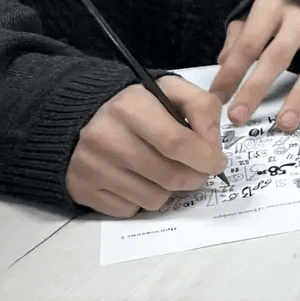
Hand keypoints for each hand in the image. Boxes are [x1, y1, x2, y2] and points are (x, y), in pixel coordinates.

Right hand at [66, 76, 226, 217]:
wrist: (82, 118)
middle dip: (195, 177)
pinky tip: (139, 179)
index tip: (216, 161)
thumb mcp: (170, 90)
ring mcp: (92, 166)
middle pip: (170, 176)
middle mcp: (105, 137)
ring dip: (169, 189)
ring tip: (165, 170)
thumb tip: (213, 144)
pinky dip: (142, 199)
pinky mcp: (83, 189)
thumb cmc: (136, 107)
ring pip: (154, 198)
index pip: (177, 143)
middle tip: (198, 170)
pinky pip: (131, 210)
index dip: (206, 158)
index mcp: (129, 107)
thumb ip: (201, 106)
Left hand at [211, 0, 299, 129]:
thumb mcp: (259, 8)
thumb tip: (225, 63)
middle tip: (239, 116)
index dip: (231, 72)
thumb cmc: (289, 0)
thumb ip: (241, 34)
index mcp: (273, 6)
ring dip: (299, 97)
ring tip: (284, 123)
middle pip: (277, 56)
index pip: (248, 43)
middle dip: (255, 89)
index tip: (218, 96)